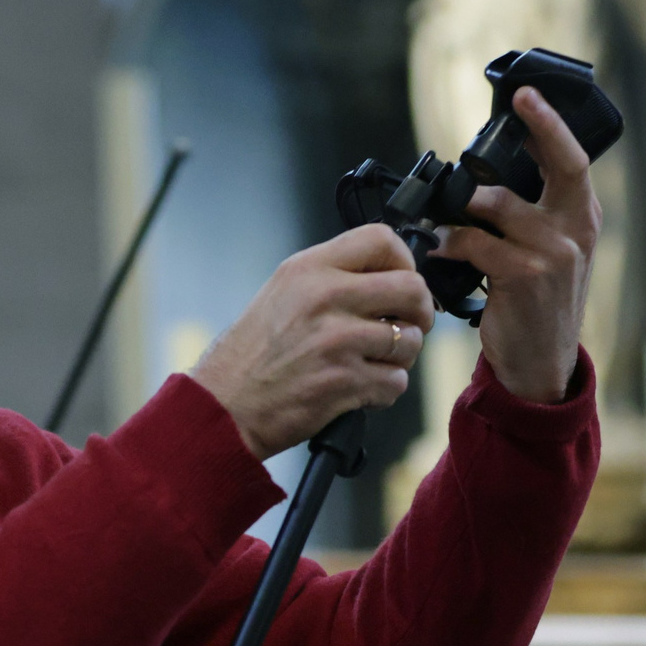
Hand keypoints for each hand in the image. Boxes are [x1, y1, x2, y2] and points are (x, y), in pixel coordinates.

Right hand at [192, 225, 435, 459]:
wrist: (225, 405)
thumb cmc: (252, 354)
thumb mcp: (282, 293)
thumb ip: (331, 277)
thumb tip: (389, 275)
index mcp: (309, 269)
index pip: (382, 239)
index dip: (405, 260)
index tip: (401, 280)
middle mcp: (325, 297)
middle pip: (411, 288)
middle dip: (420, 312)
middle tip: (408, 325)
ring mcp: (337, 340)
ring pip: (410, 340)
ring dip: (401, 357)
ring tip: (373, 362)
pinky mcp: (345, 381)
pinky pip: (396, 381)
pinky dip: (385, 389)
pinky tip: (360, 389)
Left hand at [432, 86, 600, 403]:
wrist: (540, 365)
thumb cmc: (537, 305)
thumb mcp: (550, 255)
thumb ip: (534, 216)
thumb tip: (486, 179)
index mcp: (583, 220)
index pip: (573, 162)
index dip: (552, 124)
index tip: (529, 94)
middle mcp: (577, 232)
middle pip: (563, 165)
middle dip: (542, 126)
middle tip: (519, 101)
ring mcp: (554, 254)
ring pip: (498, 205)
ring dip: (461, 206)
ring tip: (438, 216)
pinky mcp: (524, 276)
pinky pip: (474, 243)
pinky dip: (449, 242)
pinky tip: (436, 249)